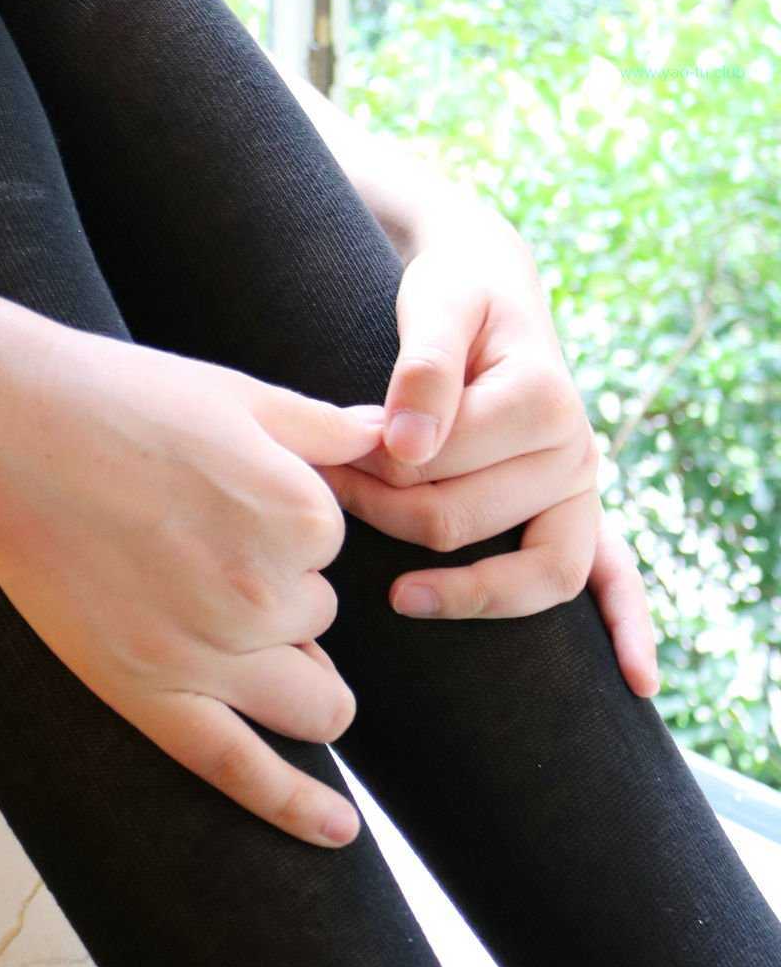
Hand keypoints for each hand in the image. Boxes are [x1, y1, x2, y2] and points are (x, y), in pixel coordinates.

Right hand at [0, 316, 390, 849]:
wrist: (3, 425)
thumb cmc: (115, 397)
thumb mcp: (238, 392)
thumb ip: (327, 427)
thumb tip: (397, 438)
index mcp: (299, 515)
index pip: (330, 544)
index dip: (284, 520)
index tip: (223, 492)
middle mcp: (266, 593)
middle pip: (318, 620)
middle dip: (285, 594)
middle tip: (204, 545)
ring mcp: (209, 655)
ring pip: (311, 699)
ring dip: (294, 672)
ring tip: (238, 633)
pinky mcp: (150, 696)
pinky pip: (242, 771)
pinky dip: (298, 809)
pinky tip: (339, 832)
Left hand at [315, 210, 660, 698]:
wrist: (490, 285)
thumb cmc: (454, 296)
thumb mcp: (435, 304)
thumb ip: (421, 370)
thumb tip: (407, 446)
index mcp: (543, 399)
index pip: (440, 465)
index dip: (372, 463)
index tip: (328, 449)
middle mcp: (576, 450)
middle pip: (467, 523)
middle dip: (386, 512)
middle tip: (332, 491)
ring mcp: (582, 489)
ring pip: (534, 573)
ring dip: (462, 589)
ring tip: (395, 596)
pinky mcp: (579, 511)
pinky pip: (615, 578)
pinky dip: (629, 628)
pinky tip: (637, 681)